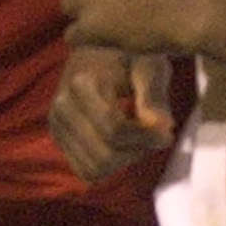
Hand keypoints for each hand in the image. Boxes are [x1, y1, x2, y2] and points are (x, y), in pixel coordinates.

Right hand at [48, 45, 176, 181]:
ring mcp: (57, 125)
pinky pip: (87, 172)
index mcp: (80, 83)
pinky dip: (109, 166)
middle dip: (136, 151)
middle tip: (155, 135)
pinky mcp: (59, 139)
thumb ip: (154, 95)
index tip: (168, 132)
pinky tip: (122, 143)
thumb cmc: (131, 58)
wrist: (99, 53)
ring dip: (124, 159)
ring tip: (138, 136)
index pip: (113, 129)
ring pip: (96, 168)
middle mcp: (61, 106)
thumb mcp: (149, 67)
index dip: (146, 137)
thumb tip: (164, 126)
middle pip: (105, 154)